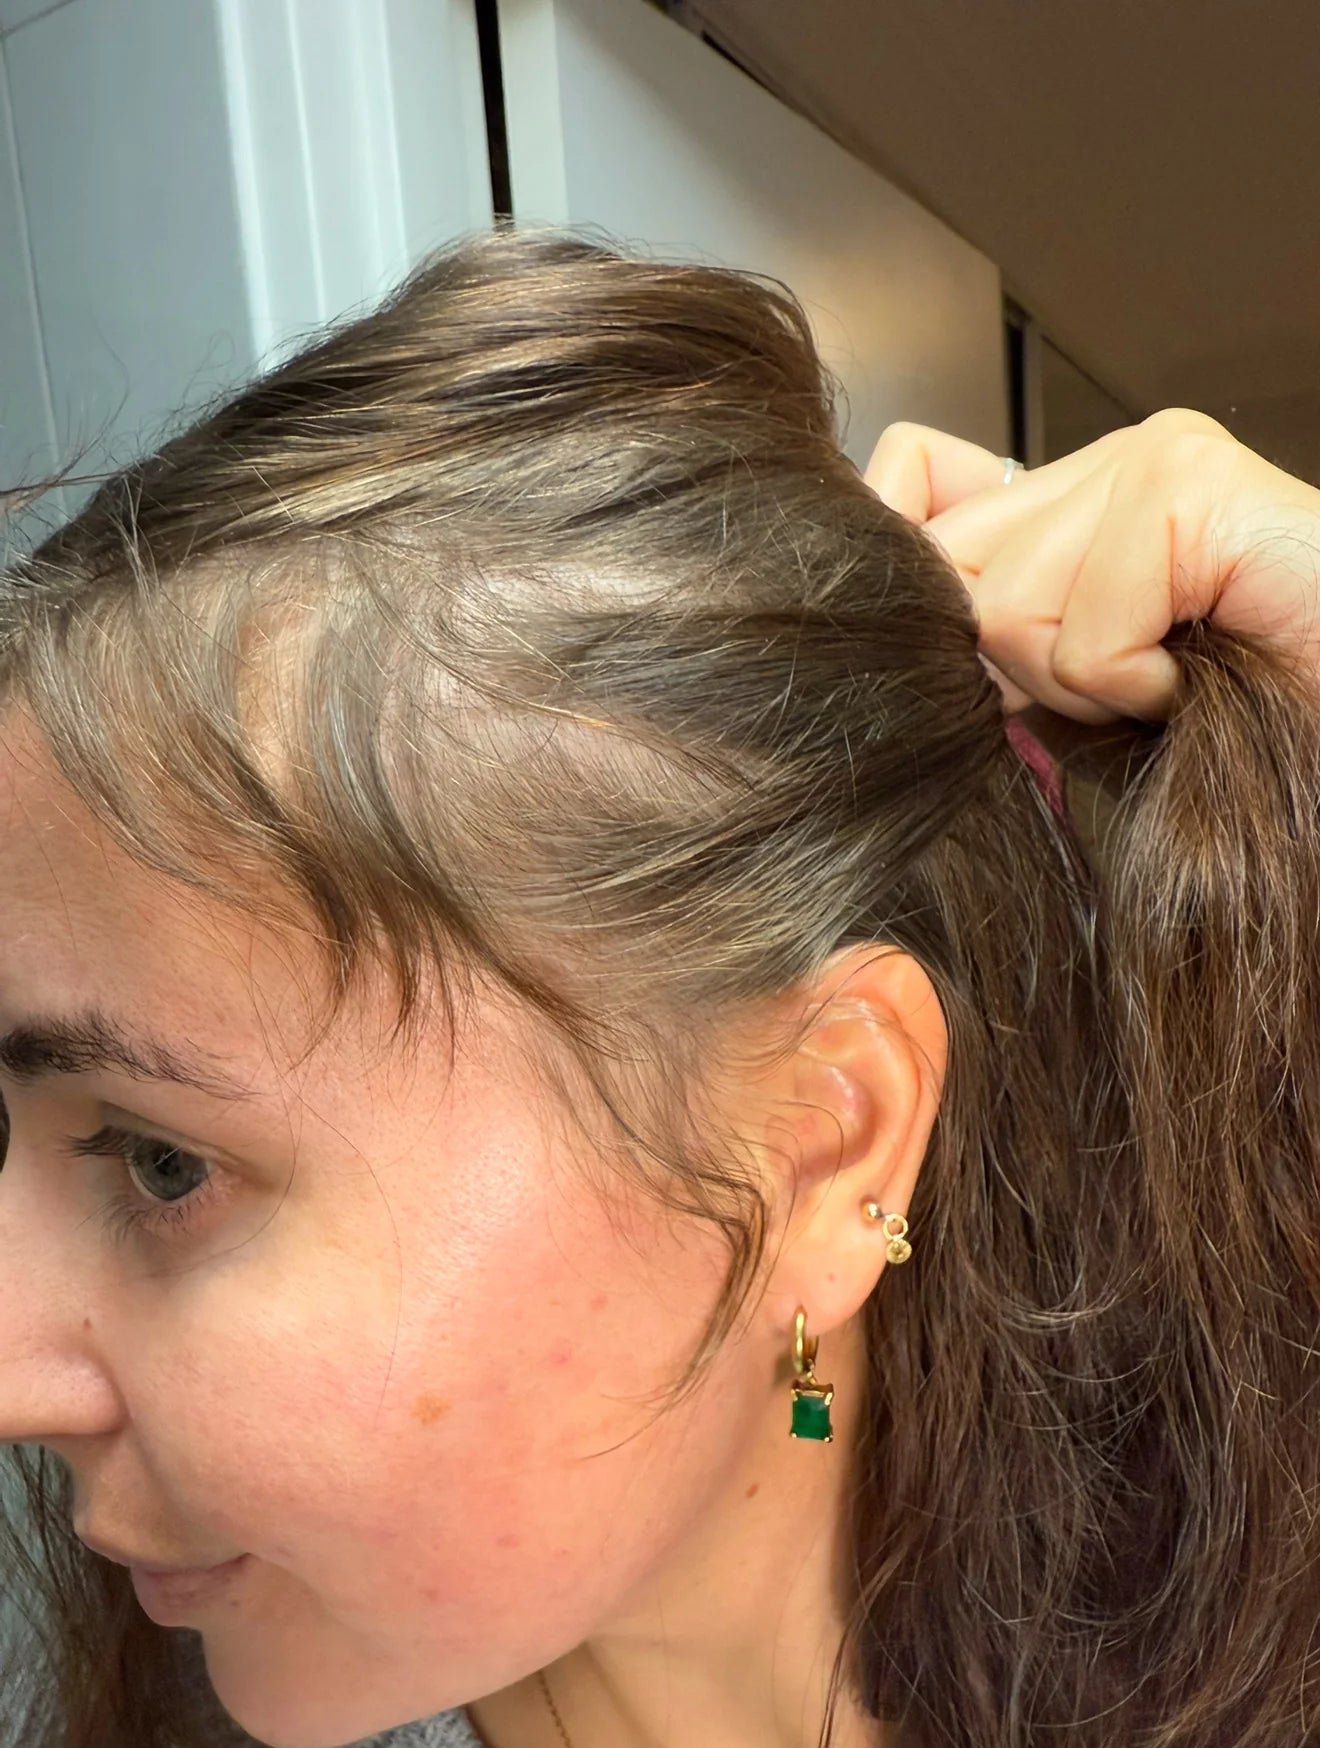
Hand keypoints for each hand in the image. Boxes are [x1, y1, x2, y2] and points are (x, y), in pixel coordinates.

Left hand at [863, 409, 1319, 721]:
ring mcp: (1153, 457)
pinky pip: (1087, 636)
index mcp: (1071, 492)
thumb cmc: (1231, 724)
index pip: (910, 478)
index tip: (1000, 656)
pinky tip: (1202, 677)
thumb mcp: (1073, 690)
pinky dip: (1140, 691)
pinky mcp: (1192, 485)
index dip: (914, 580)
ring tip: (1174, 681)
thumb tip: (892, 613)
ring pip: (1005, 611)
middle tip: (1121, 681)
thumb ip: (988, 632)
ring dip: (1090, 691)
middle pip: (943, 565)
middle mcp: (1107, 455)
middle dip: (1018, 666)